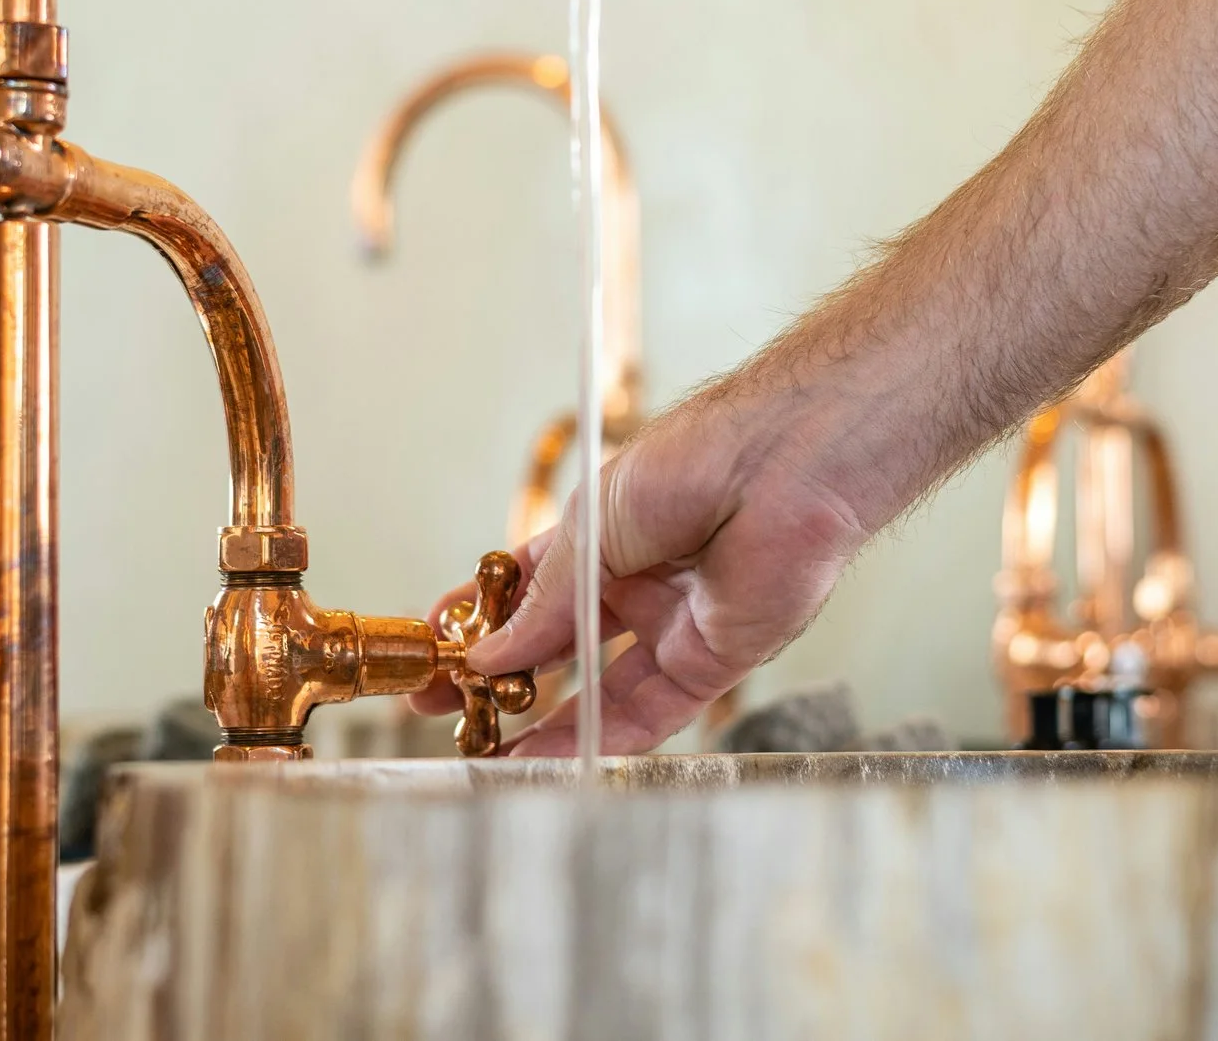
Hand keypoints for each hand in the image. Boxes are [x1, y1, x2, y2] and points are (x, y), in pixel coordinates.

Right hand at [422, 376, 873, 756]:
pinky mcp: (711, 663)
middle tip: (444, 708)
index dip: (480, 622)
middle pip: (557, 647)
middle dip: (499, 681)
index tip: (435, 648)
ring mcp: (672, 627)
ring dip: (541, 724)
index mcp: (602, 538)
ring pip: (597, 692)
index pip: (527, 590)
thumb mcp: (594, 526)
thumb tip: (489, 655)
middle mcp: (634, 586)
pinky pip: (647, 713)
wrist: (782, 468)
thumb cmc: (696, 461)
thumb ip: (546, 601)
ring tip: (484, 750)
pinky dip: (597, 738)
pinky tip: (545, 756)